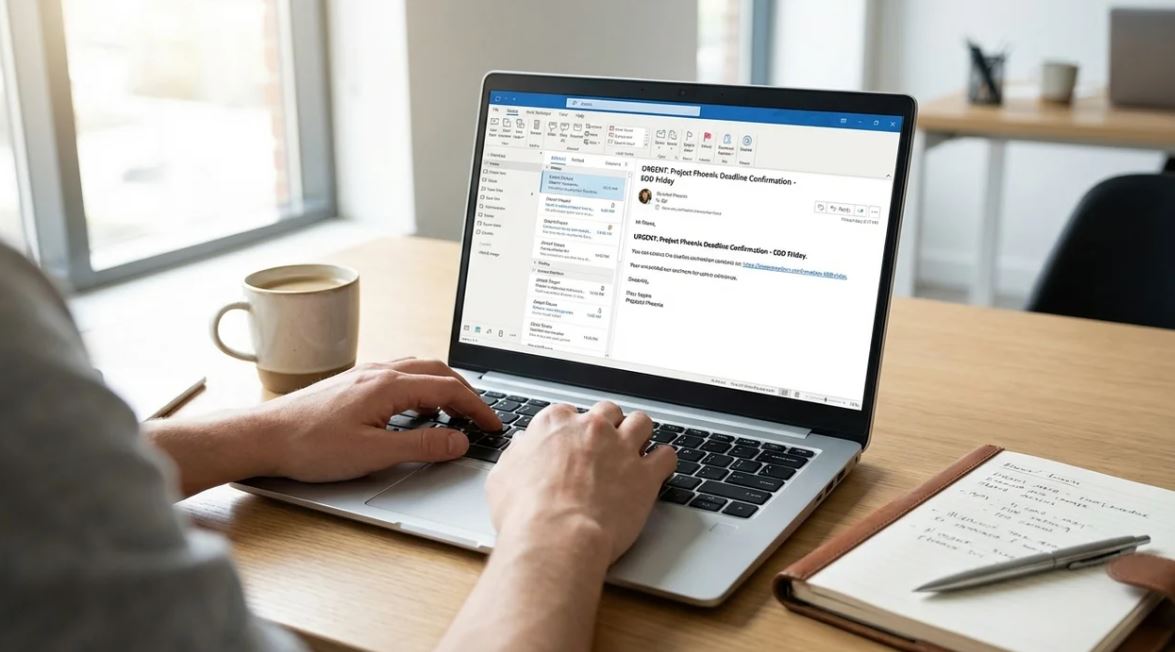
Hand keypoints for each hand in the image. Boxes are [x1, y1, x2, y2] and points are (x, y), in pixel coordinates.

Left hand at [250, 358, 500, 482]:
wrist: (263, 436)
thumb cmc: (310, 445)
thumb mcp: (374, 453)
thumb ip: (421, 446)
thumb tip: (458, 441)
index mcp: (389, 385)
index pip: (449, 390)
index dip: (477, 408)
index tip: (493, 425)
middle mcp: (379, 371)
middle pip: (438, 372)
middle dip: (466, 393)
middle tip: (481, 417)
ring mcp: (364, 374)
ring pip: (418, 369)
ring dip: (444, 385)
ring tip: (456, 409)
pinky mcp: (352, 382)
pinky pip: (399, 373)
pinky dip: (421, 385)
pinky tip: (416, 405)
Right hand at [485, 401, 676, 563]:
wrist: (556, 536)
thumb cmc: (526, 513)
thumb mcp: (503, 477)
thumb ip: (518, 455)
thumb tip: (522, 447)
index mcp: (555, 424)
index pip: (568, 413)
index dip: (572, 430)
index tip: (573, 444)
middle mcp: (591, 429)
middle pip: (608, 412)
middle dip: (608, 426)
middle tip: (605, 445)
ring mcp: (621, 448)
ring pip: (641, 423)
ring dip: (640, 434)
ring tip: (636, 450)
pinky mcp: (645, 474)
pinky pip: (666, 455)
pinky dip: (664, 461)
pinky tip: (659, 469)